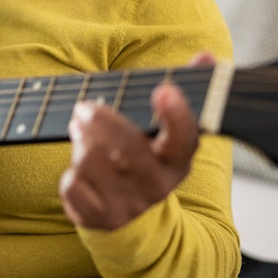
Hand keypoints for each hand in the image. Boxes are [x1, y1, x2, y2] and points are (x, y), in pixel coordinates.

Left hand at [58, 52, 214, 229]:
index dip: (177, 115)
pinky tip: (79, 172)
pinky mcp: (99, 217)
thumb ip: (185, 91)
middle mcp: (157, 185)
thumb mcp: (163, 132)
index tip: (163, 89)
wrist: (130, 221)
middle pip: (128, 146)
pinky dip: (70, 175)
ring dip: (79, 144)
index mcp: (177, 160)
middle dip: (100, 120)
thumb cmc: (144, 161)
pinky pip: (73, 186)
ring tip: (81, 137)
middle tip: (83, 108)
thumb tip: (207, 55)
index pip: (185, 139)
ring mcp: (128, 204)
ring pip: (92, 162)